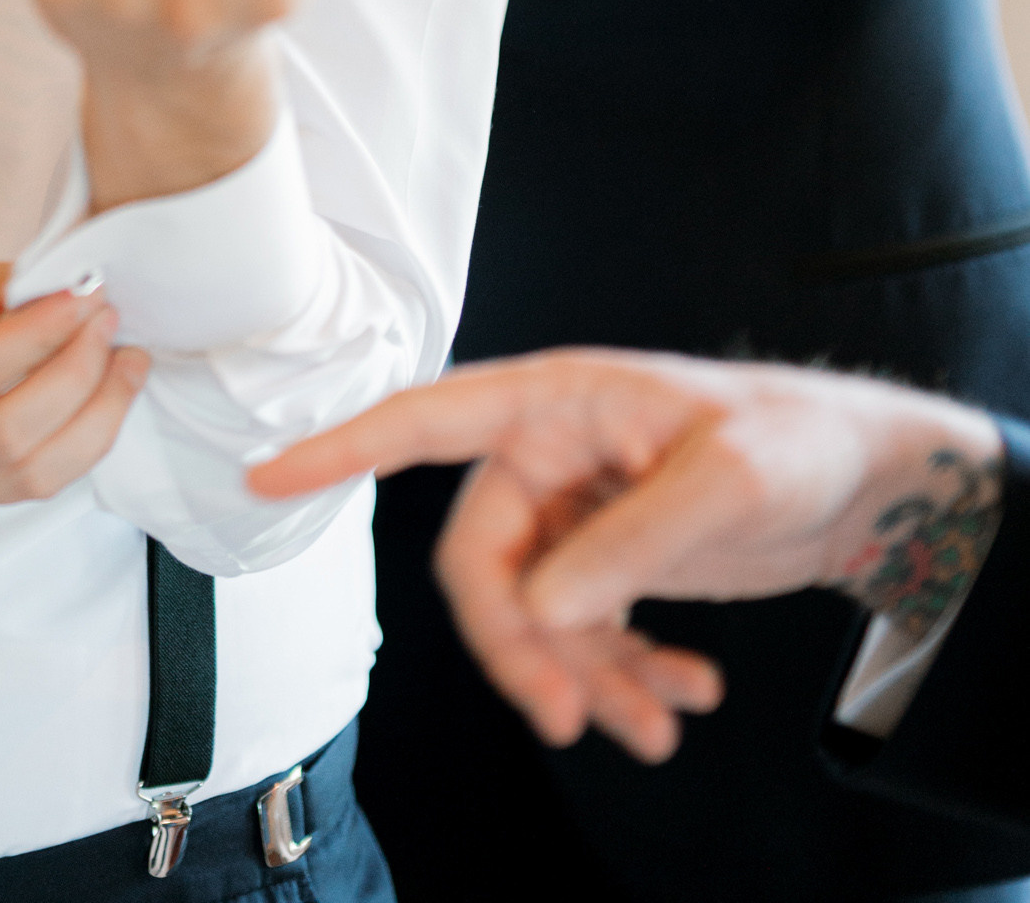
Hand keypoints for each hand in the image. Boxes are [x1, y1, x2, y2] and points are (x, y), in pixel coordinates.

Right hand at [0, 252, 148, 528]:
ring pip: (24, 479)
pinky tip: (94, 401)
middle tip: (110, 323)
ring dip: (93, 421)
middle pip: (5, 437)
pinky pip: (20, 491)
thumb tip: (53, 282)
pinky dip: (73, 447)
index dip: (40, 334)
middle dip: (78, 377)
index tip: (83, 293)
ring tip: (124, 365)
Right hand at [247, 350, 1004, 763]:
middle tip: (570, 717)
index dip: (340, 447)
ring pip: (531, 618)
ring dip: (585, 682)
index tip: (267, 476)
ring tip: (660, 727)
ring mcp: (573, 515)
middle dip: (520, 650)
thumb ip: (629, 541)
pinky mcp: (606, 564)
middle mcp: (548, 457)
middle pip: (481, 566)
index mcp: (555, 403)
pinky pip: (581, 635)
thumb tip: (547, 604)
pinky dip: (627, 676)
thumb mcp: (723, 481)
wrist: (861, 479)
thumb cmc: (794, 439)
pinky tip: (687, 693)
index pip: (425, 421)